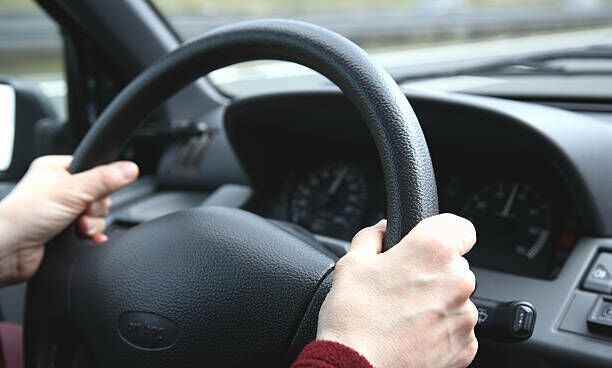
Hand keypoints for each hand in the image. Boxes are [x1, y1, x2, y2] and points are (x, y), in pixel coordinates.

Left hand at [0, 155, 138, 285]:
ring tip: (77, 228)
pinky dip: (92, 237)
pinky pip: (90, 233)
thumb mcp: (71, 191)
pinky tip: (87, 240)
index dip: (100, 182)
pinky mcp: (62, 233)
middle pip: (99, 195)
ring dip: (92, 225)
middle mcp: (57, 190)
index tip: (95, 191)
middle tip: (81, 212)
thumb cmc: (22, 216)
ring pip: (95, 216)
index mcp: (55, 170)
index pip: (92, 168)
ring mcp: (60, 212)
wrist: (6, 251)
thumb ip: (104, 180)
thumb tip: (130, 169)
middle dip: (94, 208)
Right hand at [317, 214, 477, 367]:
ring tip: (402, 316)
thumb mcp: (351, 263)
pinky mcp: (466, 346)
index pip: (461, 227)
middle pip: (454, 265)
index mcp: (432, 252)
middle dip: (431, 271)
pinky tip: (410, 335)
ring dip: (436, 302)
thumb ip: (372, 237)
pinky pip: (456, 328)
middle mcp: (457, 281)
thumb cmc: (353, 318)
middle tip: (400, 286)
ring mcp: (464, 317)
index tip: (430, 242)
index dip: (443, 232)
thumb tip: (381, 231)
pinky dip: (439, 329)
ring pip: (455, 298)